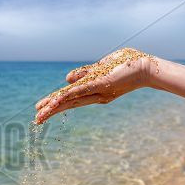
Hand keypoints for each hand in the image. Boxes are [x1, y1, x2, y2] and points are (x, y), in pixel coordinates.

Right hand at [35, 48, 153, 123]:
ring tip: (40, 116)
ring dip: (54, 108)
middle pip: (68, 103)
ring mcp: (96, 91)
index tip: (41, 109)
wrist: (147, 67)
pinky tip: (55, 102)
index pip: (69, 98)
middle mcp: (93, 95)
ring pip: (71, 100)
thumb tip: (66, 78)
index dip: (54, 104)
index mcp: (92, 91)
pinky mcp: (101, 85)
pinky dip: (67, 97)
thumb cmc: (126, 64)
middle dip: (51, 111)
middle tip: (36, 120)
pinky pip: (80, 91)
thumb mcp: (101, 66)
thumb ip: (84, 73)